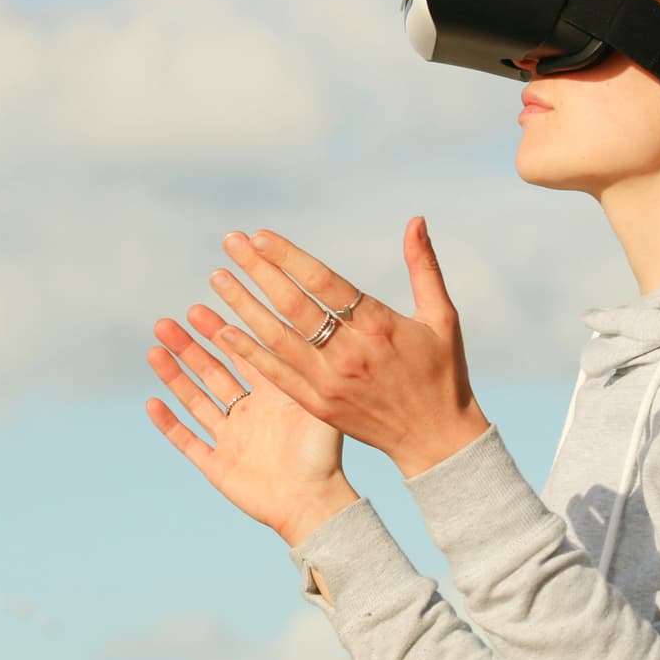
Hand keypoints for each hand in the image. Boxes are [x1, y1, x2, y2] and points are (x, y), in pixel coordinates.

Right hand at [144, 305, 358, 546]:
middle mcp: (248, 413)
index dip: (219, 332)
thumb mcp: (316, 404)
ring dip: (174, 376)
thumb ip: (302, 369)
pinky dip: (169, 423)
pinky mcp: (218, 466)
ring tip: (155, 350)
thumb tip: (295, 325)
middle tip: (167, 323)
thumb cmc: (324, 456)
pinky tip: (153, 403)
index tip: (199, 307)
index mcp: (271, 396)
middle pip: (211, 372)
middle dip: (188, 348)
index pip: (240, 354)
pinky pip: (187, 441)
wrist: (314, 504)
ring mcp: (231, 439)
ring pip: (195, 400)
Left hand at [208, 217, 490, 478]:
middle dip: (258, 271)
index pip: (324, 283)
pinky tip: (224, 331)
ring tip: (217, 279)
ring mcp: (329, 382)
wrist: (436, 439)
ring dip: (243, 306)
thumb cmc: (442, 372)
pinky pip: (276, 375)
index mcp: (379, 327)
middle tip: (230, 242)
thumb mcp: (442, 317)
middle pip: (293, 305)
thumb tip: (415, 220)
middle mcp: (349, 353)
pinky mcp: (318, 405)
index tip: (260, 236)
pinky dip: (249, 353)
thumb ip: (423, 266)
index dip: (288, 257)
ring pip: (276, 338)